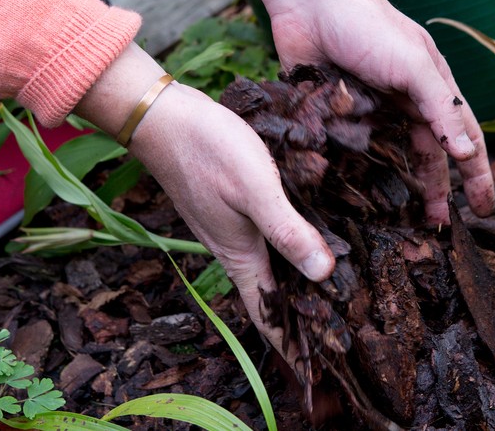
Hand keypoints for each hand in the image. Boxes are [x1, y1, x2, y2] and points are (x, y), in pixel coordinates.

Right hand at [76, 44, 334, 363]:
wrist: (161, 117)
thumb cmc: (207, 151)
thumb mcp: (255, 190)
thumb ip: (287, 232)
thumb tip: (323, 274)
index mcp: (241, 255)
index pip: (268, 315)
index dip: (290, 347)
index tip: (311, 377)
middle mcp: (235, 249)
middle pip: (271, 299)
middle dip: (298, 323)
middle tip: (333, 340)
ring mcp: (230, 229)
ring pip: (268, 271)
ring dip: (292, 290)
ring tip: (326, 300)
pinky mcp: (230, 208)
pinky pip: (265, 243)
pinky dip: (285, 254)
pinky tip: (303, 241)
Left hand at [246, 0, 494, 222]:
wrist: (309, 3)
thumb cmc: (368, 25)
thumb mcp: (413, 65)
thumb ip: (441, 107)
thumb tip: (468, 153)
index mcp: (431, 88)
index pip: (464, 137)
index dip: (476, 173)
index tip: (484, 209)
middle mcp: (405, 102)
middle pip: (429, 154)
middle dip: (437, 189)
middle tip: (437, 225)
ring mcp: (373, 110)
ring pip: (394, 157)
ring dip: (402, 187)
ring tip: (404, 218)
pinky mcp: (340, 115)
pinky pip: (356, 151)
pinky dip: (364, 173)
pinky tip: (363, 195)